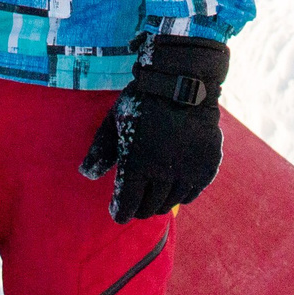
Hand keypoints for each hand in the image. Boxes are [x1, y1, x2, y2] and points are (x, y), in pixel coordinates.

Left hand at [79, 34, 227, 221]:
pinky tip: (173, 186)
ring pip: (170, 203)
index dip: (120, 212)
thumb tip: (86, 175)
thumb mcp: (114, 122)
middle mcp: (164, 173)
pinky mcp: (207, 167)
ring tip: (152, 194)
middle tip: (134, 202)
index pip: (127, 205)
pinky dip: (180, 195)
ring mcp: (188, 171)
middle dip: (138, 208)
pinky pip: (191, 194)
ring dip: (158, 202)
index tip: (117, 211)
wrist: (182, 82)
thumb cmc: (143, 101)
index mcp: (138, 164)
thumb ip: (100, 151)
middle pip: (148, 208)